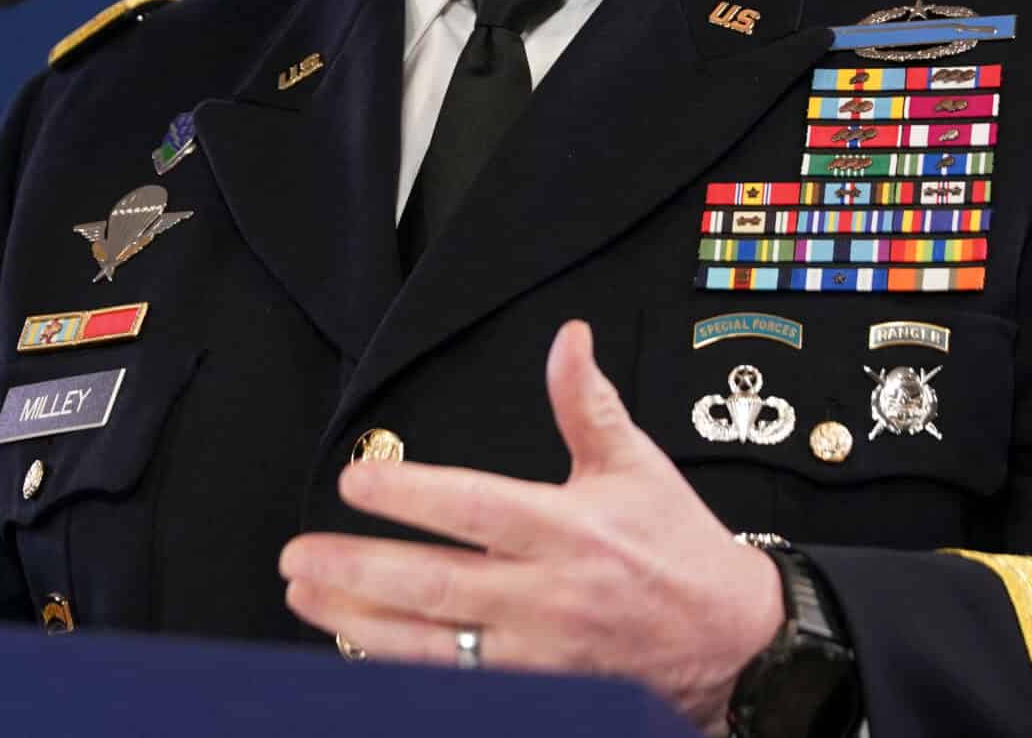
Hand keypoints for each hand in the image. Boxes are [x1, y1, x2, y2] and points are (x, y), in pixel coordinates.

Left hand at [278, 321, 784, 731]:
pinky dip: (404, 673)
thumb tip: (568, 338)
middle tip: (296, 558)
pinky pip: (460, 688)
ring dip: (362, 628)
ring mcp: (541, 657)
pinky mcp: (541, 695)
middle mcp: (549, 595)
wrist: (734, 642)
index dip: (410, 496)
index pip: (475, 509)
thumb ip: (587, 404)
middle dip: (358, 574)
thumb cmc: (677, 548)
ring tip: (308, 602)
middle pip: (437, 588)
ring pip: (435, 649)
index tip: (354, 481)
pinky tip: (360, 652)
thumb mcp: (637, 465)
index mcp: (569, 529)